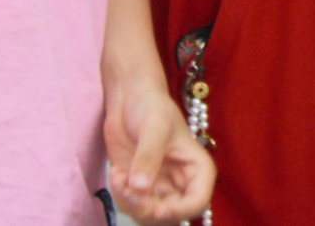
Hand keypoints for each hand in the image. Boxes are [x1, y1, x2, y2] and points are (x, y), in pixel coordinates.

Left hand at [103, 83, 215, 224]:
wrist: (128, 99)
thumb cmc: (151, 106)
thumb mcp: (154, 127)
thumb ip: (148, 156)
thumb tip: (140, 187)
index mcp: (197, 169)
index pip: (197, 202)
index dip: (179, 211)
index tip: (157, 207)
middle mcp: (181, 184)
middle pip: (171, 217)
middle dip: (147, 209)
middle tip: (129, 190)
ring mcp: (159, 189)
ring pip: (149, 217)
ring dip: (130, 204)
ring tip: (119, 176)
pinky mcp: (139, 189)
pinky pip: (131, 208)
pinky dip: (120, 196)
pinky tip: (116, 173)